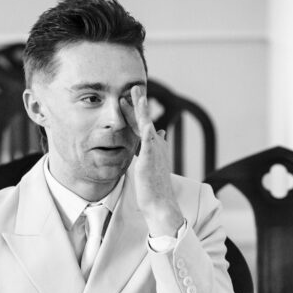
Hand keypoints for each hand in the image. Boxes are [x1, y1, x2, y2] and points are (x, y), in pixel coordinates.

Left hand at [121, 84, 182, 235]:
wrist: (160, 204)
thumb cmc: (155, 190)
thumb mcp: (153, 167)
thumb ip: (153, 151)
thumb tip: (160, 135)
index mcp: (154, 149)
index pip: (144, 127)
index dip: (138, 114)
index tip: (131, 101)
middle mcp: (156, 146)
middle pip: (145, 121)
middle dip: (140, 104)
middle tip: (134, 88)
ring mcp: (154, 151)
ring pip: (147, 124)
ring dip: (142, 108)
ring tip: (136, 93)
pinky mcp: (150, 157)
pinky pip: (147, 138)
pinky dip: (145, 125)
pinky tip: (142, 115)